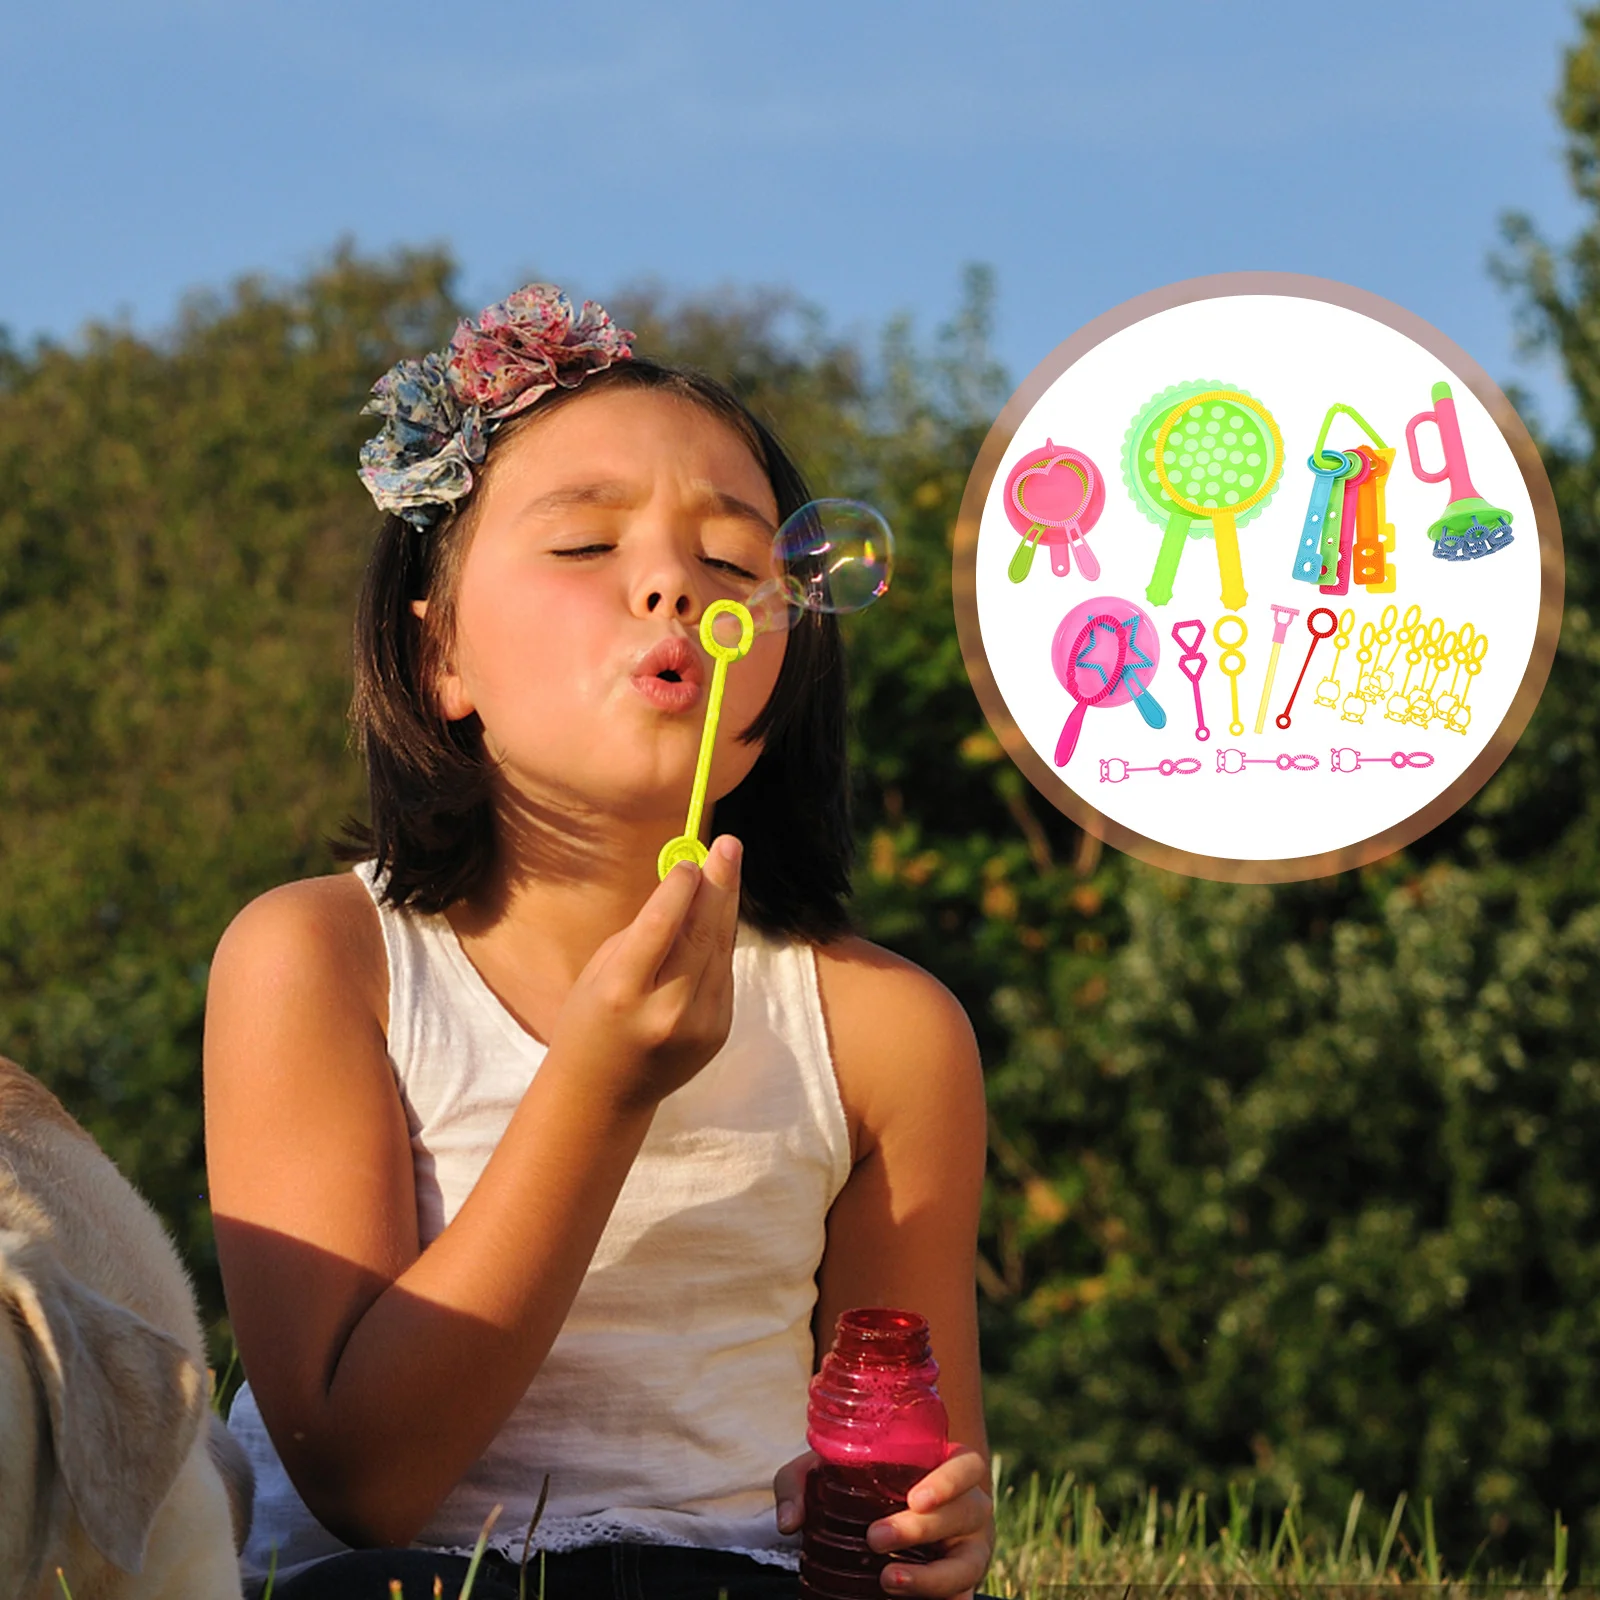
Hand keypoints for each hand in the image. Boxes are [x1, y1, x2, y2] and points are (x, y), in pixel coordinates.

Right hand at [548, 835, 741, 1113]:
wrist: (604, 1094)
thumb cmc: (591, 1019)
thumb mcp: (600, 971)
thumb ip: (643, 933)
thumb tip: (687, 887)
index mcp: (622, 992)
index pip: (659, 928)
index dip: (679, 889)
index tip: (690, 859)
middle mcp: (664, 1010)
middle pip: (701, 934)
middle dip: (717, 884)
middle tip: (729, 844)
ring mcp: (698, 1025)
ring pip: (720, 950)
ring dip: (725, 906)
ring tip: (728, 864)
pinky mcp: (718, 1032)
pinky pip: (723, 973)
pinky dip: (720, 941)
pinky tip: (717, 914)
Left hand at [774, 1444, 994, 1598]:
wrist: (881, 1520)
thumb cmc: (860, 1484)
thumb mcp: (826, 1470)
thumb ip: (799, 1484)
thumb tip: (789, 1522)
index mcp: (946, 1467)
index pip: (967, 1465)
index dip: (950, 1481)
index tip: (915, 1498)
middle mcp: (968, 1508)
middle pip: (964, 1514)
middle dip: (920, 1529)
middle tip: (875, 1538)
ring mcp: (968, 1550)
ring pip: (968, 1565)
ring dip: (932, 1577)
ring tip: (889, 1581)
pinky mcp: (962, 1586)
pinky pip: (963, 1598)